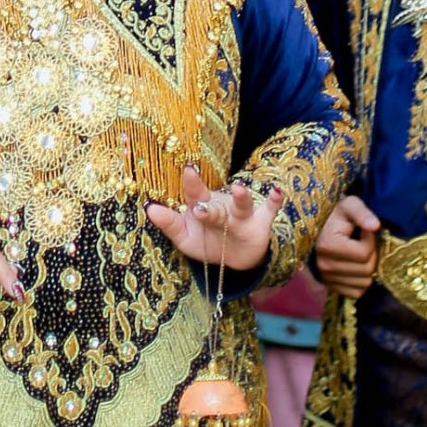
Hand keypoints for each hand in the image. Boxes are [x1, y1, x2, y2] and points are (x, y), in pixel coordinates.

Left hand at [147, 166, 282, 272]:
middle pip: (216, 206)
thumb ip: (169, 223)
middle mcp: (223, 208)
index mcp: (203, 207)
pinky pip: (269, 211)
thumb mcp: (185, 237)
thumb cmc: (206, 241)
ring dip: (242, 197)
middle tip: (200, 207)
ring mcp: (242, 215)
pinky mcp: (261, 223)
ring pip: (242, 205)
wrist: (236, 257)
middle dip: (210, 208)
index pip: (195, 195)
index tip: (188, 169)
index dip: (191, 184)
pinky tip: (277, 191)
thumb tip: (149, 208)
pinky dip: (274, 201)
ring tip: (239, 187)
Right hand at [313, 195, 380, 299]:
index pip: (364, 253)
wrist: (316, 228)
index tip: (365, 230)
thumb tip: (375, 226)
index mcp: (327, 245)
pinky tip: (356, 266)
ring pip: (364, 283)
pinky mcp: (330, 287)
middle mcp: (324, 266)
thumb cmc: (334, 214)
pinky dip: (361, 281)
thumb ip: (361, 212)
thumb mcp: (348, 204)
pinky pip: (357, 293)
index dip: (371, 240)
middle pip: (366, 269)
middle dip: (372, 255)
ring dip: (368, 268)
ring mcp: (326, 279)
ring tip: (359, 253)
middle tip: (364, 242)